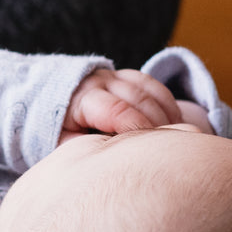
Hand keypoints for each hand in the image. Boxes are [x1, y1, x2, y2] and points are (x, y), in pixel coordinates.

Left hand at [61, 69, 183, 138]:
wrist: (57, 109)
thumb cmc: (65, 133)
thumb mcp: (67, 143)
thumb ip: (87, 148)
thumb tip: (114, 155)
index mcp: (81, 97)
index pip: (116, 110)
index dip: (137, 128)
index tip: (150, 150)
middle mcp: (99, 80)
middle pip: (138, 99)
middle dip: (156, 124)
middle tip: (165, 149)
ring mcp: (115, 76)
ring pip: (150, 91)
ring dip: (167, 116)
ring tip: (172, 140)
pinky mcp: (129, 77)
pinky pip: (155, 87)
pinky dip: (168, 106)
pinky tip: (174, 126)